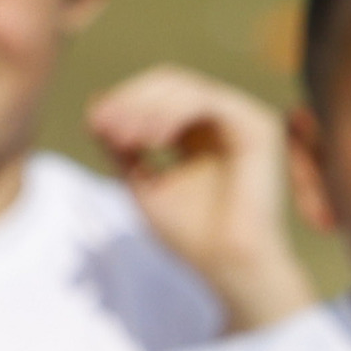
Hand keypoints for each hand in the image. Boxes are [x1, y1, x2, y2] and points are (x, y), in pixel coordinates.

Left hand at [85, 65, 312, 333]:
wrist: (228, 266)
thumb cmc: (193, 236)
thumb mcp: (143, 183)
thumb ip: (122, 147)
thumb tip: (95, 107)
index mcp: (197, 132)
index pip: (157, 96)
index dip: (124, 103)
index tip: (95, 125)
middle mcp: (221, 120)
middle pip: (168, 84)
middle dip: (131, 101)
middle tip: (104, 126)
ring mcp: (240, 120)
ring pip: (184, 87)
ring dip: (146, 107)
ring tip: (124, 137)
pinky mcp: (256, 126)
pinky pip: (206, 101)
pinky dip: (173, 113)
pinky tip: (152, 139)